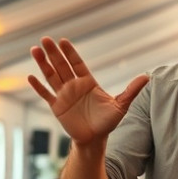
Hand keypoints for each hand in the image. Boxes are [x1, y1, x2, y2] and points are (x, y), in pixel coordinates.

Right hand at [28, 37, 148, 145]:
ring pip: (51, 76)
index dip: (70, 52)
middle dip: (53, 53)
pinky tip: (30, 76)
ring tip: (35, 50)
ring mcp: (64, 95)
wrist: (95, 139)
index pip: (77, 63)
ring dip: (43, 64)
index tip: (62, 40)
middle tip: (45, 39)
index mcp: (88, 82)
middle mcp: (74, 86)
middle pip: (61, 66)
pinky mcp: (57, 107)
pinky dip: (38, 86)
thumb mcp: (121, 105)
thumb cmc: (107, 122)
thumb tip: (147, 77)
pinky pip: (46, 95)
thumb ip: (131, 90)